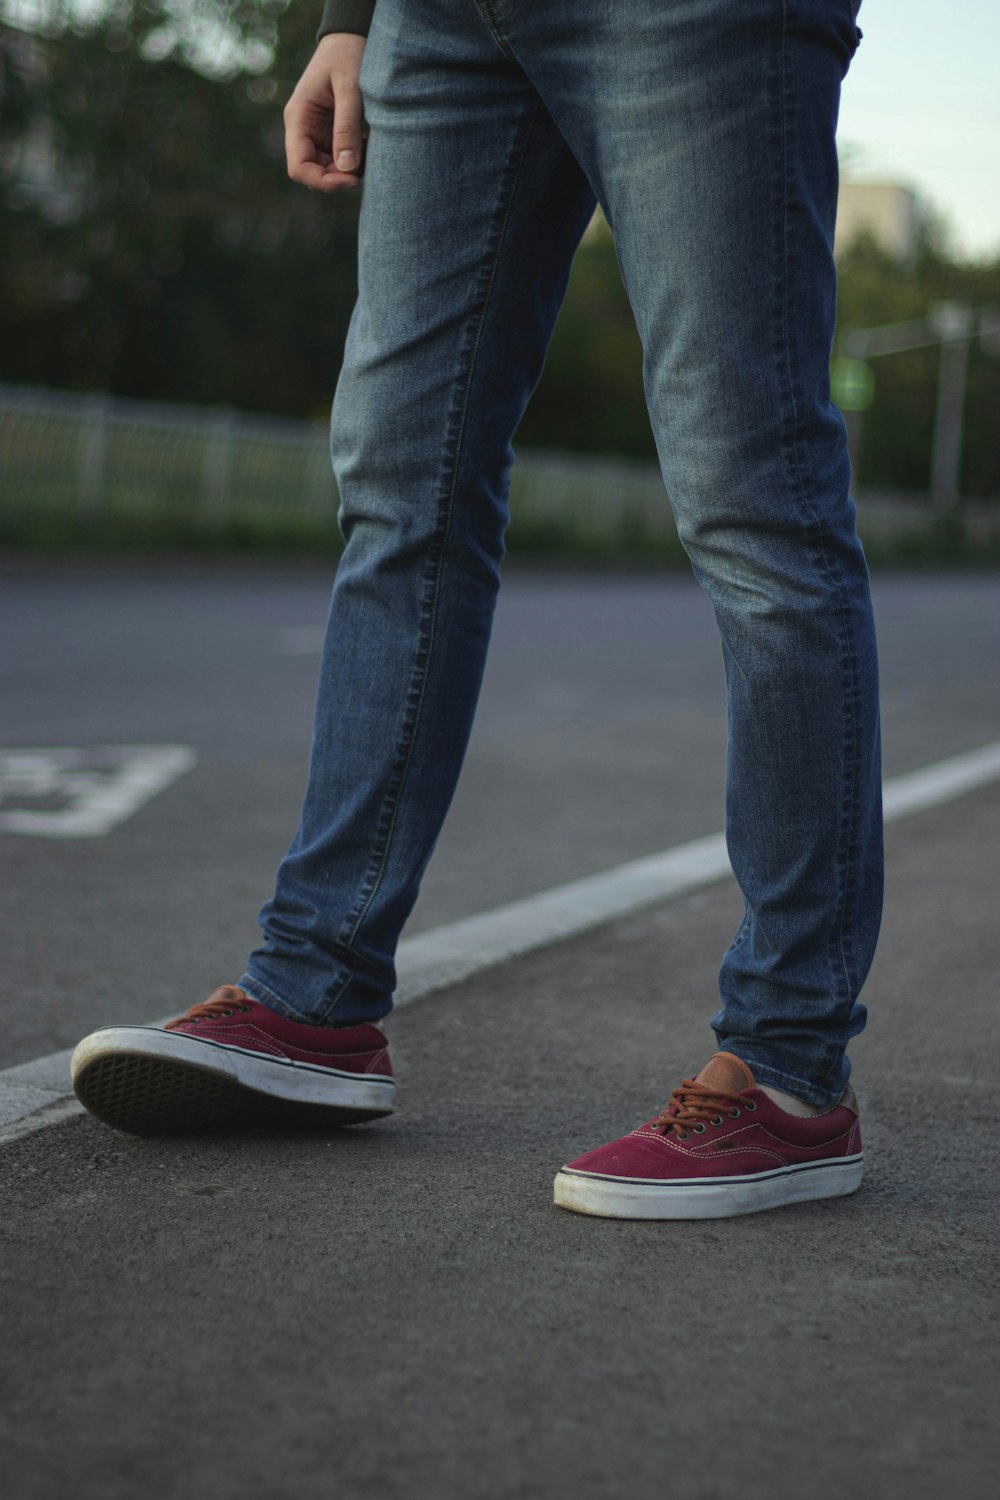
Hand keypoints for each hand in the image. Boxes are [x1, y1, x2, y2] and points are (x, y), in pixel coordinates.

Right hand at [284, 34, 367, 193]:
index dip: (323, 181)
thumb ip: (346, 126)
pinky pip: (339, 156)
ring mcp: (316, 131)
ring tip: (369, 149)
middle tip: (367, 167)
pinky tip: (368, 143)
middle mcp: (303, 129)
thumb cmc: (348, 55)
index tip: (351, 179)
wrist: (351, 37)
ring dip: (349, 169)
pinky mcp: (330, 131)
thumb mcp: (350, 88)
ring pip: (328, 168)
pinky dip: (355, 158)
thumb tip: (347, 169)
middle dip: (339, 177)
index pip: (299, 167)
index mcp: (298, 118)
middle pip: (314, 172)